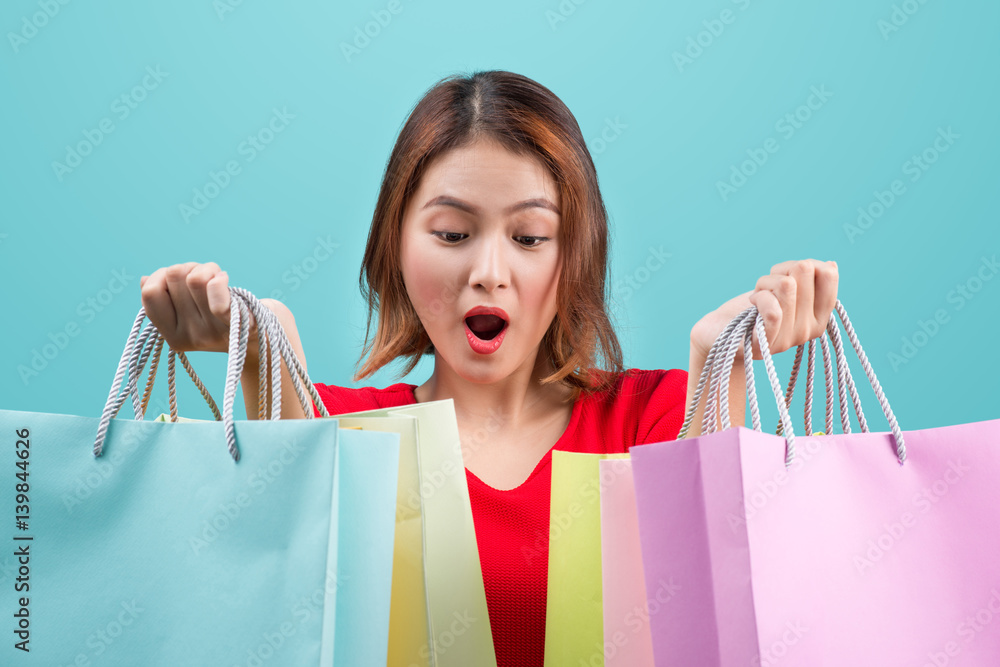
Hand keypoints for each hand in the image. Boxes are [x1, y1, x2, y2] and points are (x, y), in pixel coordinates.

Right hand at [139, 262, 236, 352]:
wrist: (267, 341)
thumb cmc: (228, 320)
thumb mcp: (193, 313)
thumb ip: (169, 300)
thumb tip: (146, 280)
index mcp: (173, 336)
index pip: (150, 293)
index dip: (162, 276)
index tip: (180, 279)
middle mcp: (191, 336)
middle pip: (173, 276)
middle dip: (189, 268)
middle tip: (207, 278)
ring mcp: (213, 331)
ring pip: (194, 278)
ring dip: (207, 268)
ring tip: (219, 278)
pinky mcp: (239, 323)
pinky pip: (217, 301)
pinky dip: (217, 281)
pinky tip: (224, 278)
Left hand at [690, 259, 838, 360]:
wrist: (718, 335)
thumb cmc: (753, 310)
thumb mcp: (785, 292)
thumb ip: (808, 281)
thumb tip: (830, 266)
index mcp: (819, 317)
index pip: (829, 275)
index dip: (807, 263)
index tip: (789, 274)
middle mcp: (808, 330)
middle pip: (805, 271)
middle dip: (781, 270)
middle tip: (767, 287)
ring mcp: (787, 339)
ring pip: (787, 284)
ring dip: (765, 281)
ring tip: (758, 294)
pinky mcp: (763, 343)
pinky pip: (773, 311)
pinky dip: (760, 297)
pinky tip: (753, 301)